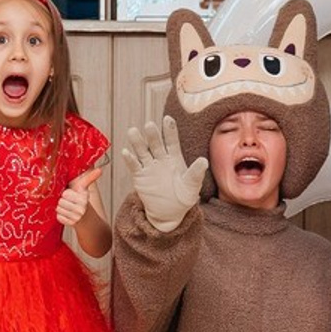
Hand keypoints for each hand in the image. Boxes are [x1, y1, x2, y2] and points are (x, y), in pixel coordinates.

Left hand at [56, 166, 102, 226]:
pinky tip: (67, 214)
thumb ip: (90, 178)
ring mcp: (76, 217)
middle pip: (60, 202)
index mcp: (84, 198)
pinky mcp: (71, 224)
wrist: (87, 218)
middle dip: (62, 201)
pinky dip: (61, 216)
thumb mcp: (85, 188)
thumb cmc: (82, 199)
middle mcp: (81, 209)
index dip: (66, 193)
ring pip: (58, 209)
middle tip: (69, 202)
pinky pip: (59, 217)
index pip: (65, 194)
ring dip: (61, 208)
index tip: (71, 195)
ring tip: (68, 208)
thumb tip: (100, 170)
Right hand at [121, 115, 206, 232]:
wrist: (170, 213)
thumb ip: (196, 173)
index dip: (169, 130)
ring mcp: (149, 166)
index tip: (167, 119)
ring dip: (137, 142)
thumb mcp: (192, 185)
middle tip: (149, 125)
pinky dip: (130, 159)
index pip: (171, 141)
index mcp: (174, 157)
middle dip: (152, 135)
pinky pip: (134, 166)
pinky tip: (126, 152)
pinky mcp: (140, 176)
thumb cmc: (183, 197)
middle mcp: (161, 158)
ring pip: (142, 151)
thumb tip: (204, 161)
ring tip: (133, 131)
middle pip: (155, 144)